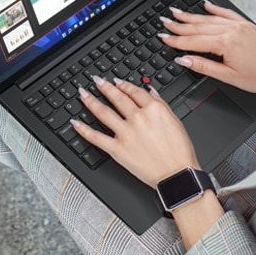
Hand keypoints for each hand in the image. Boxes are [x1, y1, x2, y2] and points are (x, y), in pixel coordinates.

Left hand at [71, 77, 199, 187]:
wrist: (177, 174)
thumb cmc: (179, 151)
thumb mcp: (176, 120)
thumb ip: (161, 103)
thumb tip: (151, 91)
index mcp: (154, 109)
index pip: (134, 91)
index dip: (123, 84)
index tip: (117, 81)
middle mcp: (138, 118)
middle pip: (117, 97)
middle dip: (104, 86)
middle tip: (96, 80)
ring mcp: (125, 133)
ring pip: (103, 112)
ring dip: (91, 100)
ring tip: (83, 93)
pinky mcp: (117, 149)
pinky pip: (96, 137)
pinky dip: (83, 129)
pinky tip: (75, 122)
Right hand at [159, 0, 255, 93]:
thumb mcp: (228, 76)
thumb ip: (204, 66)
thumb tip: (184, 59)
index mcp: (225, 44)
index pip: (194, 41)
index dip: (176, 40)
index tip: (163, 37)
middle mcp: (231, 30)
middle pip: (198, 27)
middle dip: (179, 25)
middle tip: (164, 21)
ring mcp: (238, 25)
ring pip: (209, 19)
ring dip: (191, 16)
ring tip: (176, 12)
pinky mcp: (245, 24)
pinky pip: (226, 13)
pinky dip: (214, 9)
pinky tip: (204, 5)